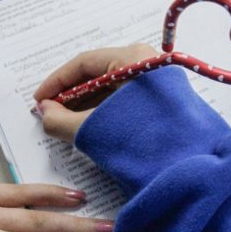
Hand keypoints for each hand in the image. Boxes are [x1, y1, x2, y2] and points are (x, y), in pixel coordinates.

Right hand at [33, 44, 158, 142]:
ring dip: (86, 105)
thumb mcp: (95, 130)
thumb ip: (60, 120)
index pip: (84, 62)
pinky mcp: (164, 101)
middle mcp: (147, 63)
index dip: (56, 82)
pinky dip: (105, 111)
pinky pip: (126, 99)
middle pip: (99, 73)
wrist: (192, 173)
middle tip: (49, 114)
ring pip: (112, 88)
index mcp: (133, 59)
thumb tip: (43, 112)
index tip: (38, 100)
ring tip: (65, 124)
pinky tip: (89, 127)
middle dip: (71, 95)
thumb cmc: (144, 144)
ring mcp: (158, 82)